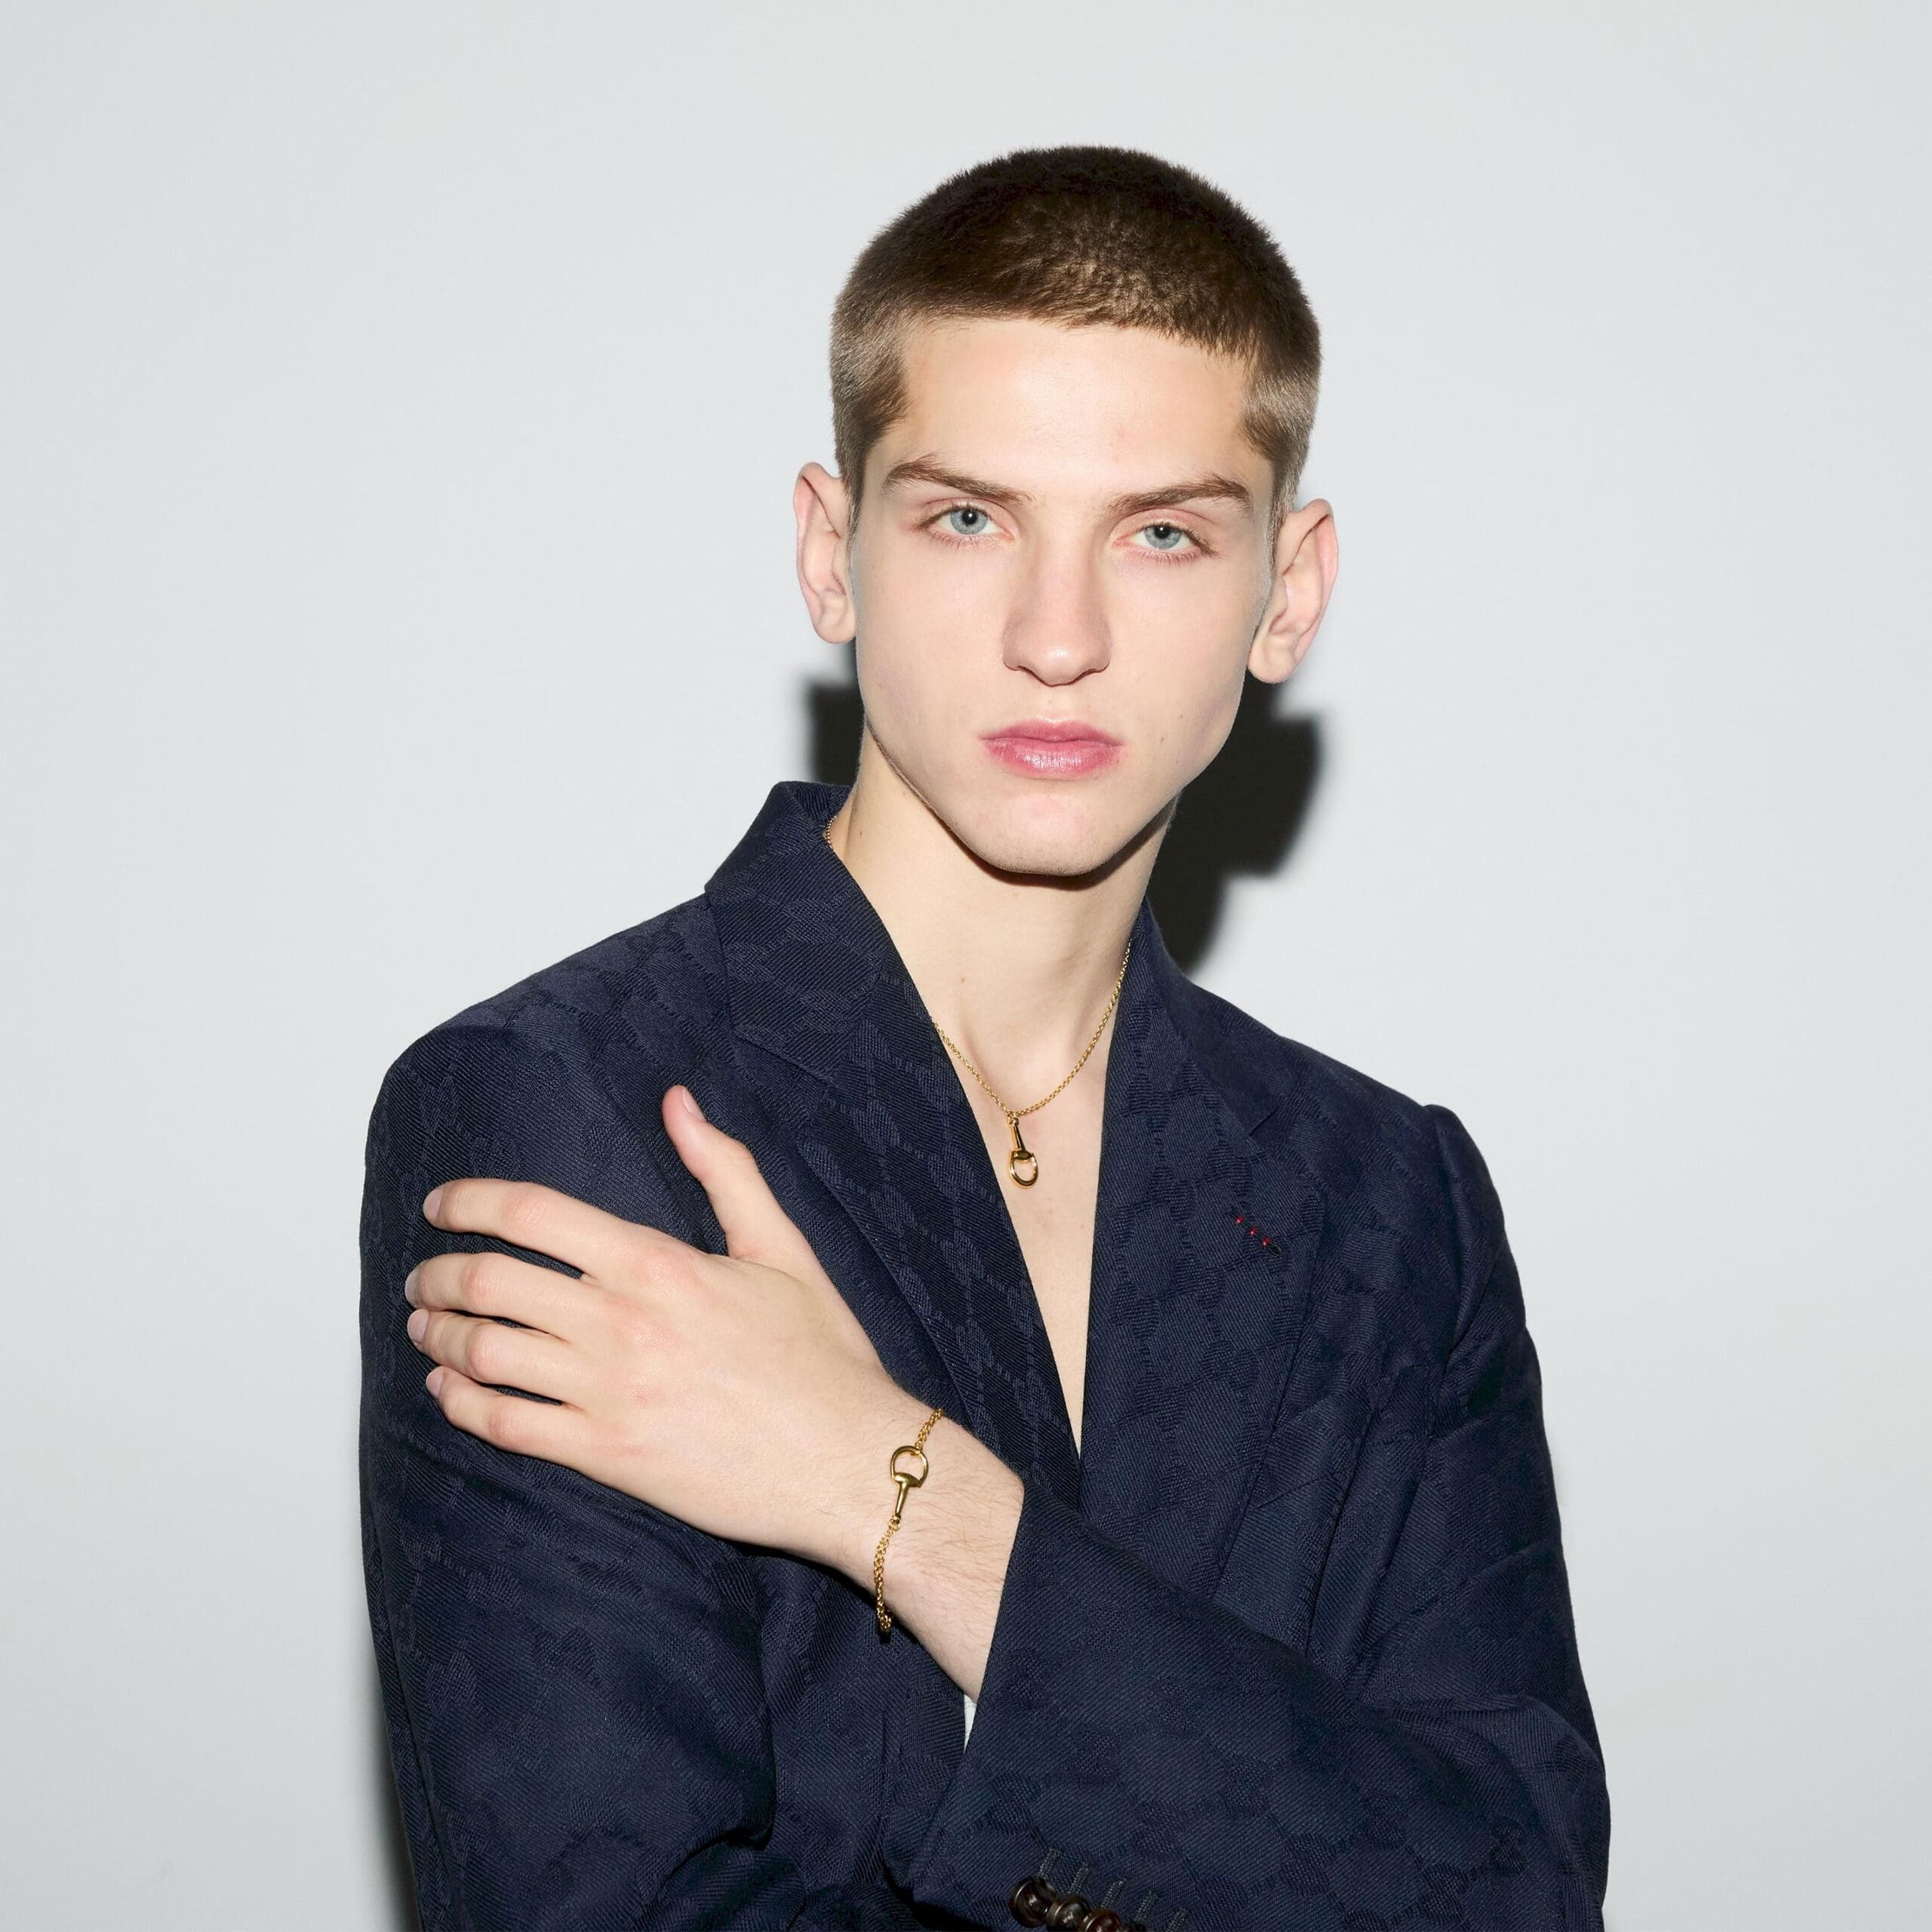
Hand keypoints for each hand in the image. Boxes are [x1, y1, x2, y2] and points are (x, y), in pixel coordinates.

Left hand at [402, 1080, 913, 1571]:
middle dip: (440, 1274)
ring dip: (438, 1337)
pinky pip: (507, 1426)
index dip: (469, 1201)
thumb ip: (724, 1169)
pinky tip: (448, 1392)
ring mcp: (609, 1393)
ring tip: (426, 1329)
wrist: (847, 1459)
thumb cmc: (820, 1354)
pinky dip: (461, 1405)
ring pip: (485, 1355)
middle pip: (491, 1282)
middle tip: (427, 1276)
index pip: (532, 1214)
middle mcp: (622, 1323)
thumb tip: (678, 1102)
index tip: (440, 1204)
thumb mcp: (781, 1247)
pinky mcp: (608, 1455)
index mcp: (658, 1263)